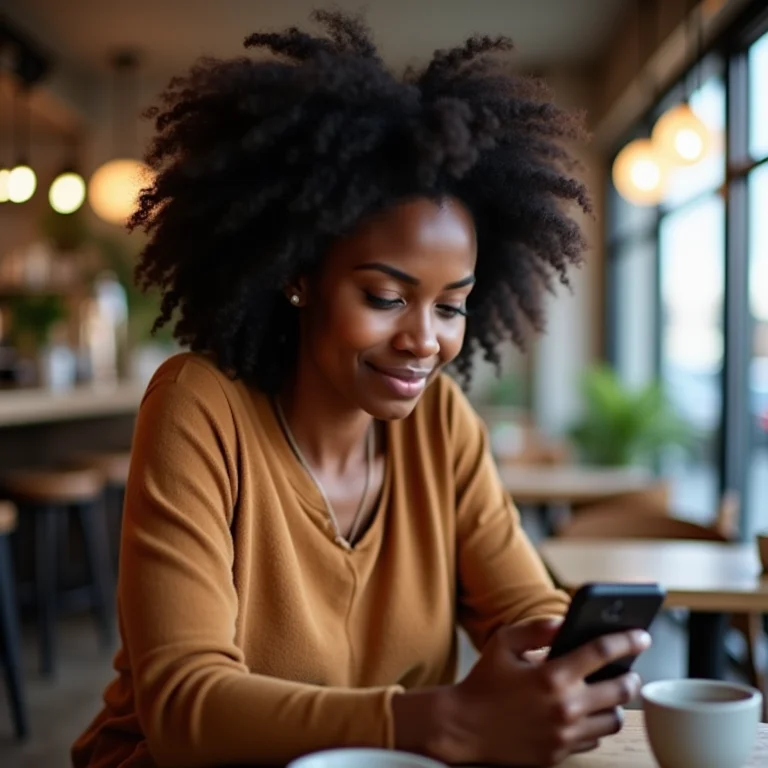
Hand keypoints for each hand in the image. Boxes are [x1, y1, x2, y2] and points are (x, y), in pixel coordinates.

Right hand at [443, 618, 650, 766]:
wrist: (464, 727)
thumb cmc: (484, 681)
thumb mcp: (504, 642)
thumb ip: (538, 628)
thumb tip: (567, 623)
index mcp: (552, 675)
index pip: (602, 652)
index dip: (627, 640)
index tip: (642, 635)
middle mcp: (565, 707)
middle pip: (620, 690)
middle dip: (630, 675)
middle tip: (630, 670)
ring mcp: (565, 734)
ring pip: (613, 720)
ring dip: (615, 704)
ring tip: (609, 693)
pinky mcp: (560, 754)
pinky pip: (594, 740)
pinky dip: (595, 725)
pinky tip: (586, 713)